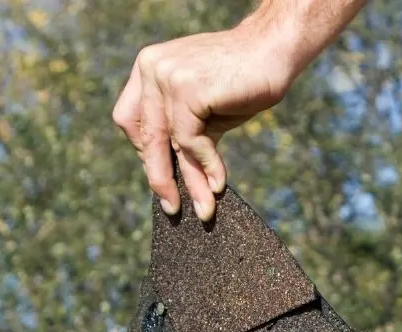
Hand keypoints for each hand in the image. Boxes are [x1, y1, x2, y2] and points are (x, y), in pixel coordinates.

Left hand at [113, 22, 294, 221]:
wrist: (271, 51)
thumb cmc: (240, 82)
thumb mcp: (203, 112)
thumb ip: (183, 136)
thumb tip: (174, 184)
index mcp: (148, 68)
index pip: (130, 121)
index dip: (145, 152)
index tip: (162, 175)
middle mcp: (151, 67)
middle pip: (146, 136)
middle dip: (160, 177)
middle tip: (172, 207)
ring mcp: (167, 75)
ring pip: (169, 143)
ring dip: (190, 181)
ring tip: (204, 209)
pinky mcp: (187, 88)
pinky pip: (190, 140)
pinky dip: (206, 165)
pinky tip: (219, 182)